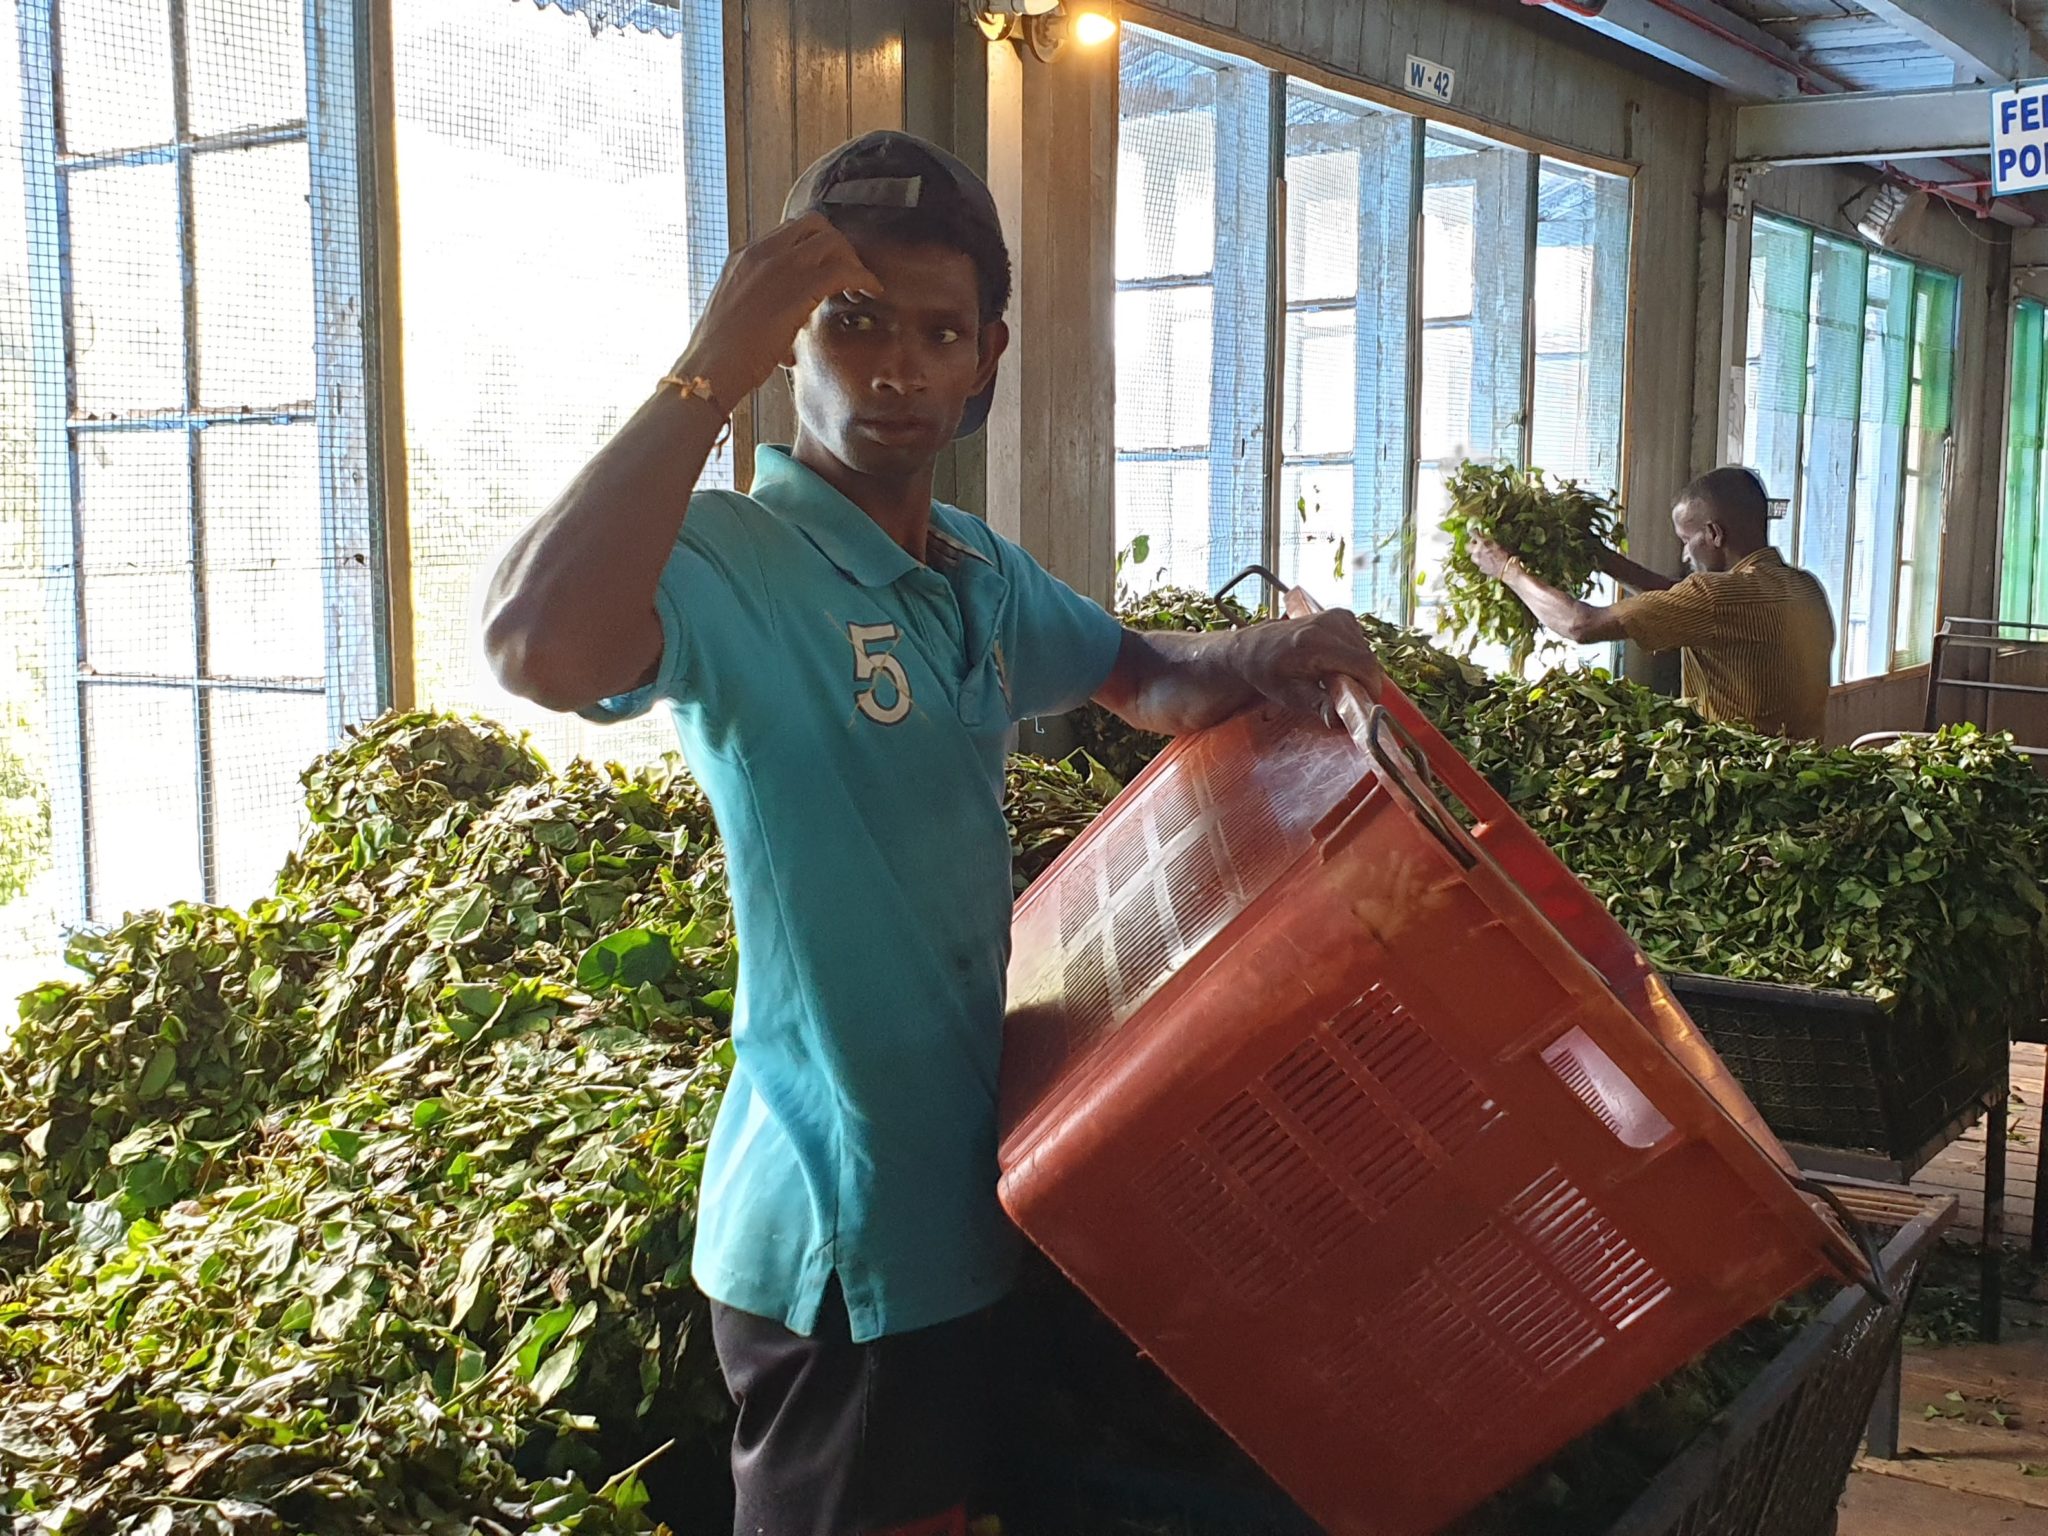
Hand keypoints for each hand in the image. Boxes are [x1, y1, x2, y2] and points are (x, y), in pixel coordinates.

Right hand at [671, 213, 881, 407]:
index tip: (830, 269)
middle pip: (815, 225)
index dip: (818, 247)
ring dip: (852, 262)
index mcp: (744, 256)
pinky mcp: (795, 291)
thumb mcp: (738, 315)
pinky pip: (842, 271)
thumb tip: (788, 327)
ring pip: (832, 242)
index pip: (791, 231)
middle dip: (839, 247)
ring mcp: (777, 268)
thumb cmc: (721, 356)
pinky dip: (863, 278)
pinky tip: (870, 293)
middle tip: (849, 277)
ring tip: (859, 289)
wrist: (708, 370)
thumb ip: (764, 305)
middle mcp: (761, 254)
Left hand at [1228, 608, 1383, 722]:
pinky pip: (1361, 642)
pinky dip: (1354, 657)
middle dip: (1364, 682)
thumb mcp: (1289, 695)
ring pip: (1367, 651)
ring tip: (1334, 679)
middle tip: (1345, 696)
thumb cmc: (1268, 673)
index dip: (1371, 687)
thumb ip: (1317, 705)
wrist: (1255, 648)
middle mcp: (1327, 624)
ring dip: (1359, 670)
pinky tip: (1335, 663)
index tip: (1365, 704)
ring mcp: (1335, 616)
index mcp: (1313, 643)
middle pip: (1368, 659)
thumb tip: (1339, 720)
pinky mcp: (1340, 615)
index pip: (1363, 665)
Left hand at [1467, 534, 1511, 580]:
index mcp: (1482, 543)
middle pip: (1467, 546)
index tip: (1475, 531)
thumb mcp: (1498, 543)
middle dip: (1471, 544)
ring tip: (1482, 554)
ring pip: (1472, 555)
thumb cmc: (1507, 554)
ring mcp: (1477, 561)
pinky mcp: (1480, 568)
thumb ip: (1489, 540)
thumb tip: (1485, 537)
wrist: (1508, 569)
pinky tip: (1486, 561)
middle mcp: (1477, 551)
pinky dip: (1480, 561)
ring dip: (1475, 554)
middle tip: (1477, 544)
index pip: (1472, 533)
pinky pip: (1477, 563)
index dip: (1473, 532)